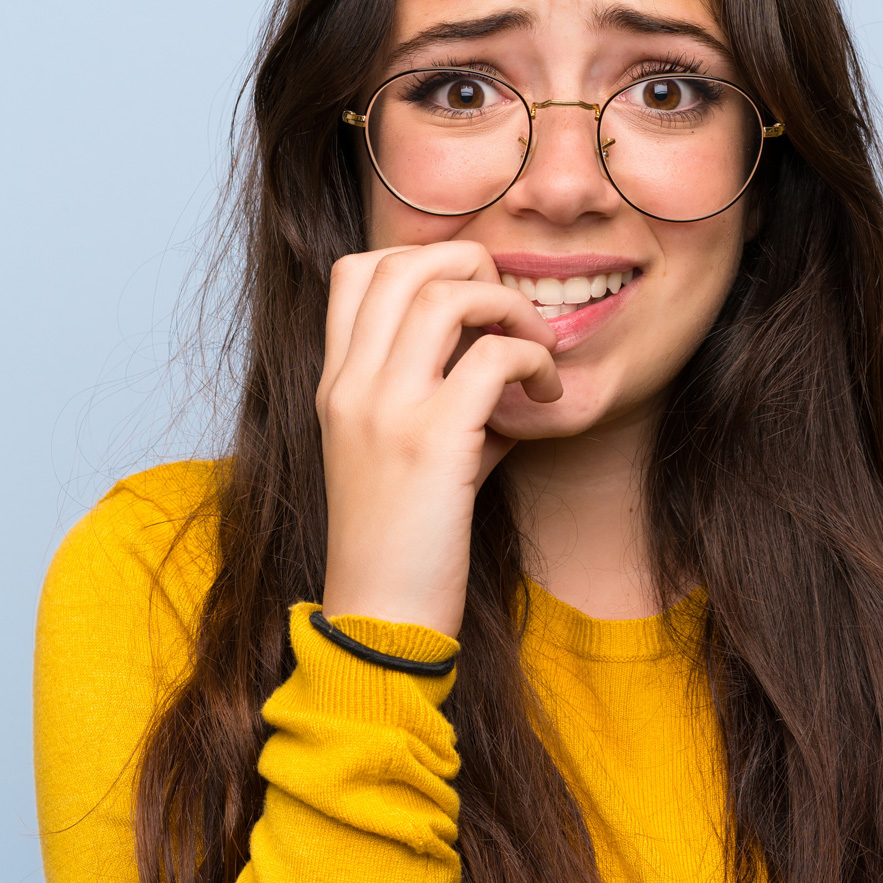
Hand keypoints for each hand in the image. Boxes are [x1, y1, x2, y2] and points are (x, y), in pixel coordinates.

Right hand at [315, 241, 561, 638]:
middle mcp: (351, 386)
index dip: (421, 261)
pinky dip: (534, 360)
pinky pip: (495, 356)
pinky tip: (548, 395)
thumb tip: (500, 367)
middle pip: (404, 263)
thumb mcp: (399, 456)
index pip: (354, 271)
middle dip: (472, 263)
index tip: (469, 301)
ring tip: (538, 348)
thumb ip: (438, 399)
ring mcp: (386, 409)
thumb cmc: (402, 544)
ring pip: (449, 294)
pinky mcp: (433, 441)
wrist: (381, 620)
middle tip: (510, 310)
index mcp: (335, 385)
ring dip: (511, 305)